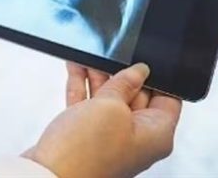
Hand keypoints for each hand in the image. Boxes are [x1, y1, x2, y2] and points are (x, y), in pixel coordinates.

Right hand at [23, 63, 181, 177]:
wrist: (50, 176)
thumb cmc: (85, 153)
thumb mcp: (111, 106)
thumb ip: (124, 84)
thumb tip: (138, 70)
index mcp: (156, 134)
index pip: (168, 98)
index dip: (157, 76)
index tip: (143, 57)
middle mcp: (137, 138)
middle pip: (136, 95)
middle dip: (122, 72)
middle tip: (111, 52)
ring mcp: (110, 138)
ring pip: (109, 99)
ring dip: (98, 76)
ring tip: (89, 54)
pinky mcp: (86, 137)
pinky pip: (89, 106)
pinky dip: (83, 87)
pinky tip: (76, 68)